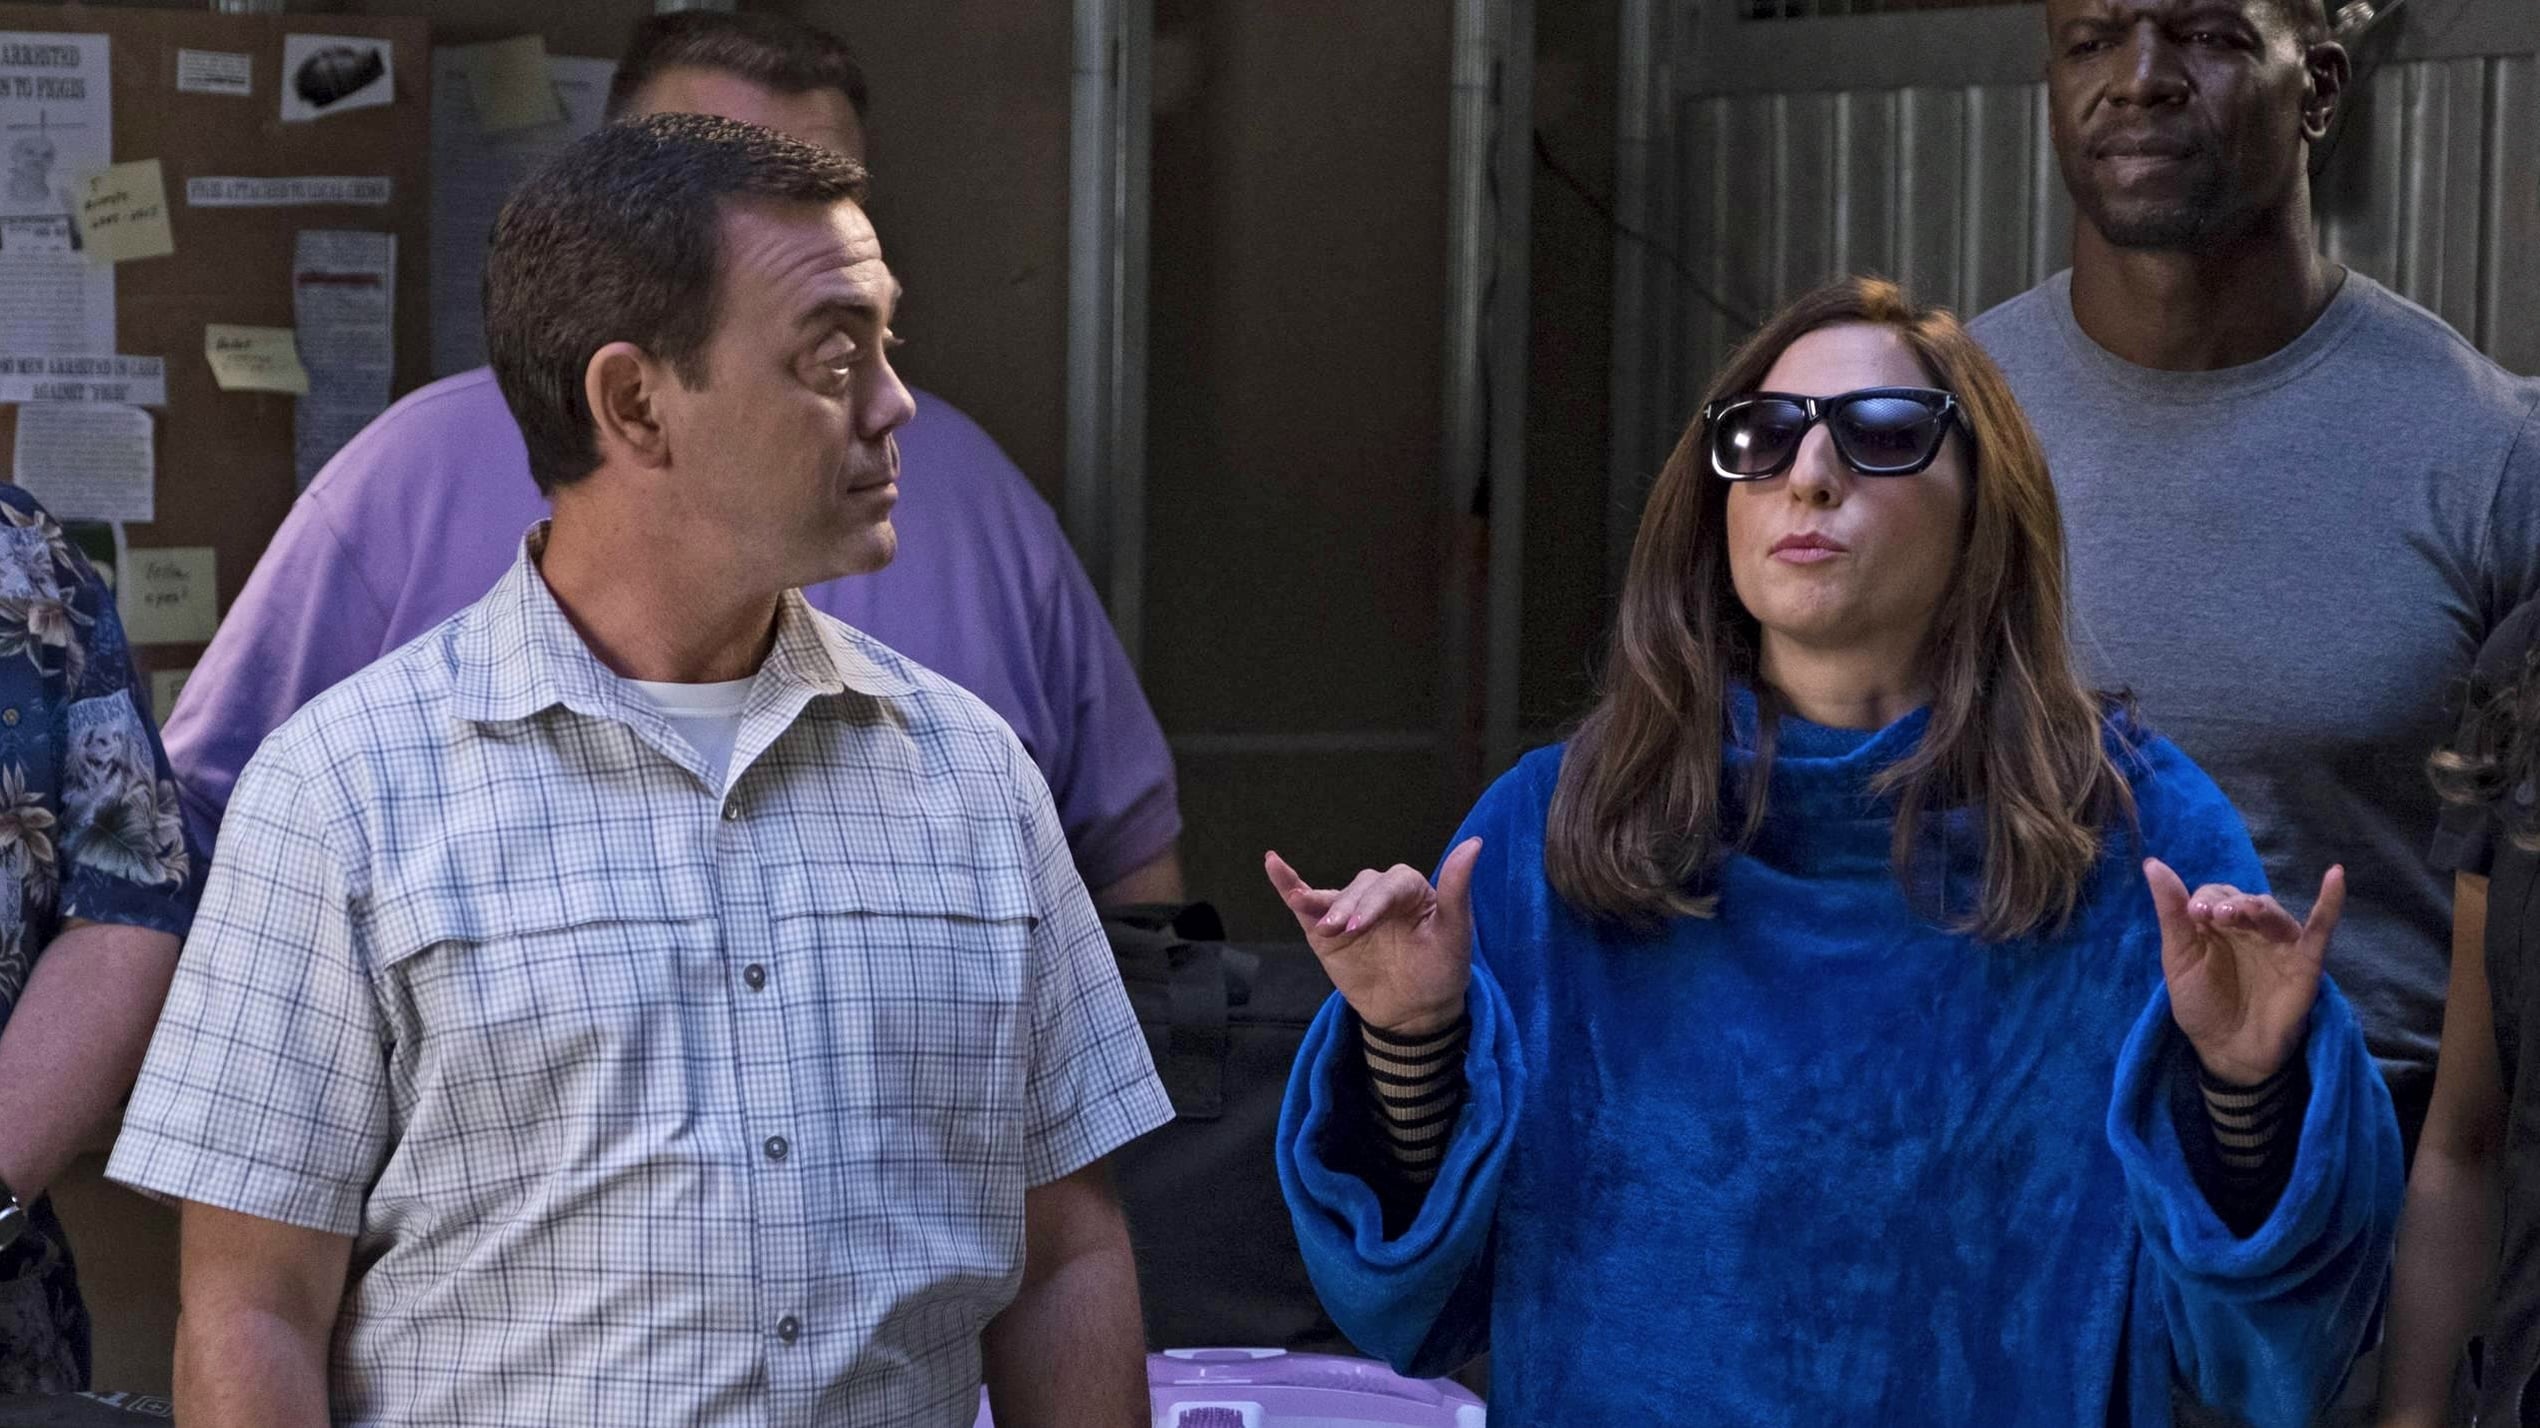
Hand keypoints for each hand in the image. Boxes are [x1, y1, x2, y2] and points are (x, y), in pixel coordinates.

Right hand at [1263, 839, 1480, 1036]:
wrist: (1415, 1013)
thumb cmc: (1441, 970)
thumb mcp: (1456, 933)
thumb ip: (1458, 889)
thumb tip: (1475, 842)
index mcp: (1411, 889)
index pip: (1391, 885)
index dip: (1375, 902)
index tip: (1360, 926)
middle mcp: (1379, 894)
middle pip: (1360, 889)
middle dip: (1349, 908)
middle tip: (1342, 932)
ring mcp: (1351, 911)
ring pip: (1333, 897)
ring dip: (1323, 906)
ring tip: (1320, 924)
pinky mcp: (1326, 931)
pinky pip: (1305, 902)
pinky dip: (1287, 883)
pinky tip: (1273, 864)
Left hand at [2145, 858, 2345, 1086]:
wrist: (2229, 1051)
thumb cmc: (2202, 1005)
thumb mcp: (2179, 959)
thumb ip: (2171, 912)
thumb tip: (2152, 864)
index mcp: (2217, 926)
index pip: (2214, 895)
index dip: (2204, 900)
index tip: (2193, 916)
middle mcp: (2249, 929)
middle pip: (2243, 900)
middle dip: (2229, 903)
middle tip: (2216, 917)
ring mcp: (2279, 943)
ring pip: (2272, 912)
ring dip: (2257, 907)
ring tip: (2240, 913)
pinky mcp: (2305, 961)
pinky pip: (2321, 928)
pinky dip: (2330, 903)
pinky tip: (2335, 875)